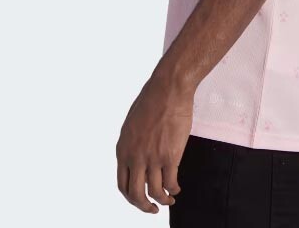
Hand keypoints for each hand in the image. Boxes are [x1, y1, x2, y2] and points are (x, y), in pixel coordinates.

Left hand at [115, 71, 194, 213]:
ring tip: (169, 200)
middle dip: (144, 206)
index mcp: (123, 149)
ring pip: (155, 193)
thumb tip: (137, 158)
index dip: (130, 196)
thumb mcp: (132, 123)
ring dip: (162, 201)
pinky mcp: (170, 155)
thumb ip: (132, 143)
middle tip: (152, 209)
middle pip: (135, 194)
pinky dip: (174, 189)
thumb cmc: (153, 99)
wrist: (169, 88)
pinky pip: (170, 183)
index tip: (140, 199)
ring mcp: (152, 157)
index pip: (122, 184)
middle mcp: (134, 156)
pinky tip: (177, 188)